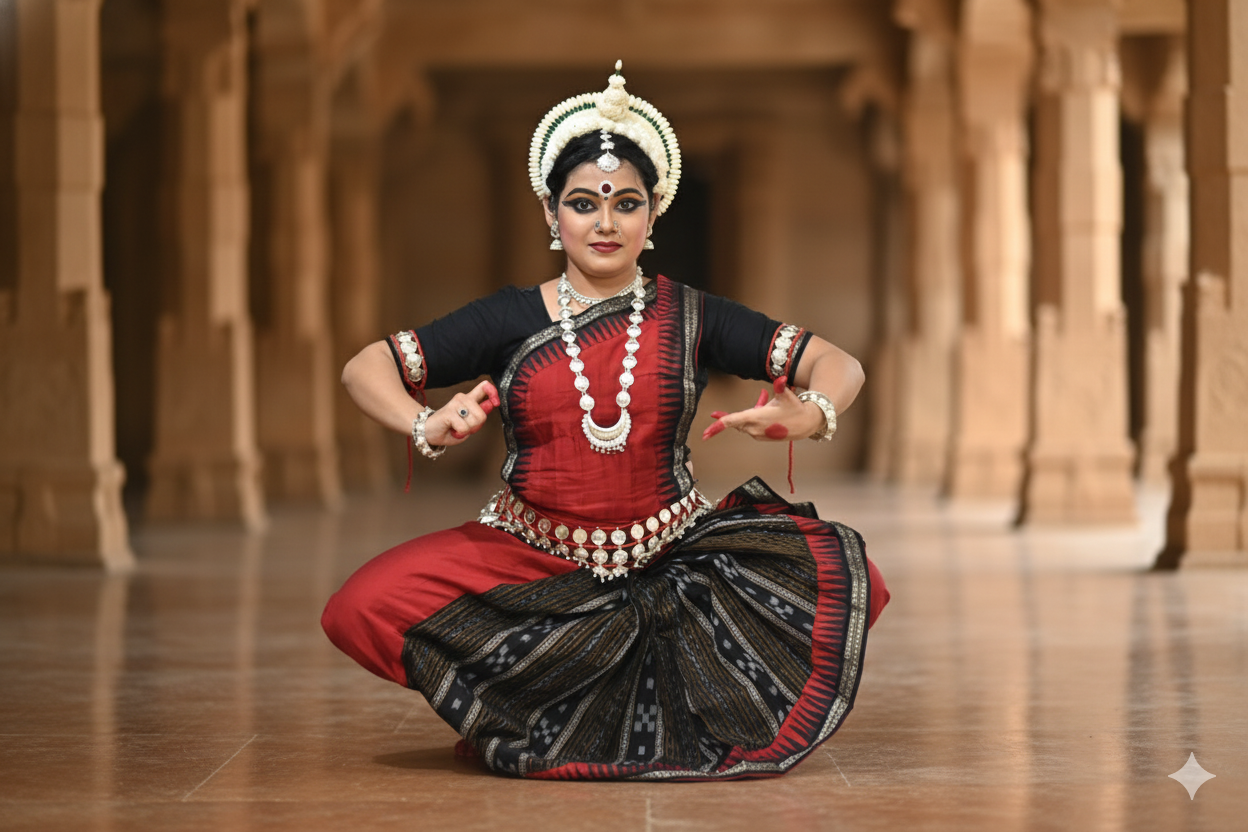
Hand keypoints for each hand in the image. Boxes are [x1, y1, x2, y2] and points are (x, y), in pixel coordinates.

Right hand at [423, 380, 499, 446]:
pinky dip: (460, 433)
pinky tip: (452, 429)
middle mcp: (463, 398)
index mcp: (469, 399)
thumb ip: (480, 415)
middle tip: (464, 427)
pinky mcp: (449, 412)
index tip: (496, 402)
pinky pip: (464, 427)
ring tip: (457, 427)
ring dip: (467, 430)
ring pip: (475, 421)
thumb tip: (491, 404)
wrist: (428, 432)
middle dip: (476, 426)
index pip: (484, 387)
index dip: (493, 393)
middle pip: (482, 414)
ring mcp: (455, 403)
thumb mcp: (469, 424)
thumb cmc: (449, 428)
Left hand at [701, 377, 822, 441]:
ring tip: (763, 397)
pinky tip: (766, 406)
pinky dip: (754, 417)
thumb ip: (781, 387)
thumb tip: (782, 378)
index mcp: (756, 418)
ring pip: (744, 422)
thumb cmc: (796, 409)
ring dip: (749, 412)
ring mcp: (759, 434)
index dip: (718, 425)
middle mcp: (755, 428)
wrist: (807, 423)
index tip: (706, 433)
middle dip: (728, 416)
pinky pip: (751, 426)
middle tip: (714, 414)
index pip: (732, 421)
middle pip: (734, 422)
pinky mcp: (763, 436)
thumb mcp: (787, 396)